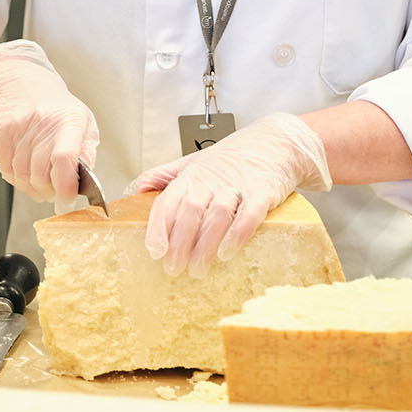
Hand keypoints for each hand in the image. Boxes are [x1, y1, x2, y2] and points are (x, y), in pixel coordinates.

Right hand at [0, 40, 98, 206]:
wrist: (20, 84)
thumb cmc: (56, 110)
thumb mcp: (82, 123)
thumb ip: (86, 153)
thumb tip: (86, 182)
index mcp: (71, 120)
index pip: (65, 158)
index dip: (65, 186)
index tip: (67, 199)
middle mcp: (44, 121)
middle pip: (41, 175)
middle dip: (48, 192)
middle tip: (53, 192)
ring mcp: (19, 126)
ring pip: (22, 177)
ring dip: (31, 187)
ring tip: (39, 179)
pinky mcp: (0, 132)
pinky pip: (6, 171)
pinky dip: (16, 178)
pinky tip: (24, 169)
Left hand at [128, 113, 330, 276]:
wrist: (276, 142)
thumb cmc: (233, 157)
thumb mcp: (194, 161)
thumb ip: (165, 175)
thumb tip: (135, 188)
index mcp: (192, 175)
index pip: (169, 200)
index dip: (159, 227)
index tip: (154, 251)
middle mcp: (212, 180)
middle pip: (190, 211)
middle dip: (179, 243)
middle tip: (173, 269)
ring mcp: (237, 186)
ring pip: (216, 215)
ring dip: (205, 245)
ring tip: (197, 269)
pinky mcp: (262, 192)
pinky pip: (249, 214)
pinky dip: (237, 234)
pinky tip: (227, 252)